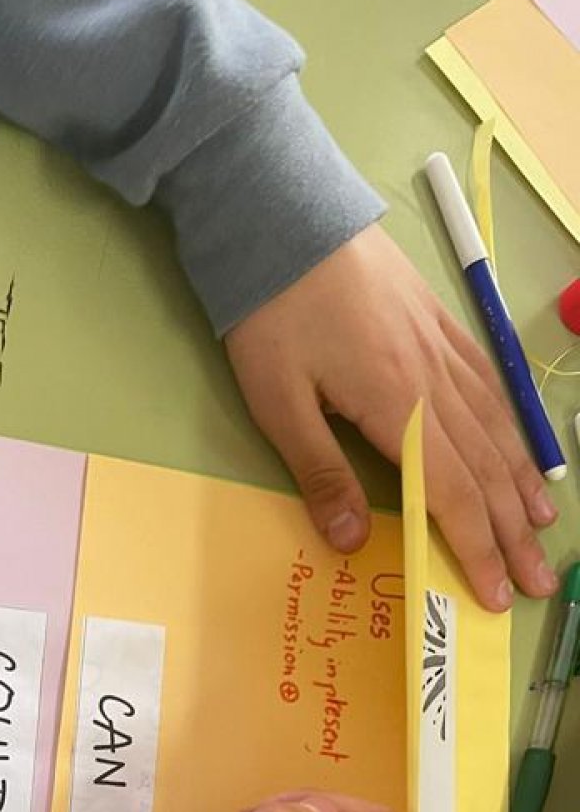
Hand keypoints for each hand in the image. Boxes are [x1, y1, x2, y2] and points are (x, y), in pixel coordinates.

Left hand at [225, 225, 559, 612]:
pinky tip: (521, 445)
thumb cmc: (270, 315)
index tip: (498, 594)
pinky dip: (512, 425)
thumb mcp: (277, 404)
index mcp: (397, 406)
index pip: (452, 493)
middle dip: (512, 532)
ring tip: (541, 525)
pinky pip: (489, 384)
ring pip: (497, 427)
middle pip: (486, 469)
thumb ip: (319, 473)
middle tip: (538, 581)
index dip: (477, 548)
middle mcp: (435, 380)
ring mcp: (443, 347)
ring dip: (522, 483)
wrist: (282, 217)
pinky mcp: (438, 322)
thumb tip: (353, 542)